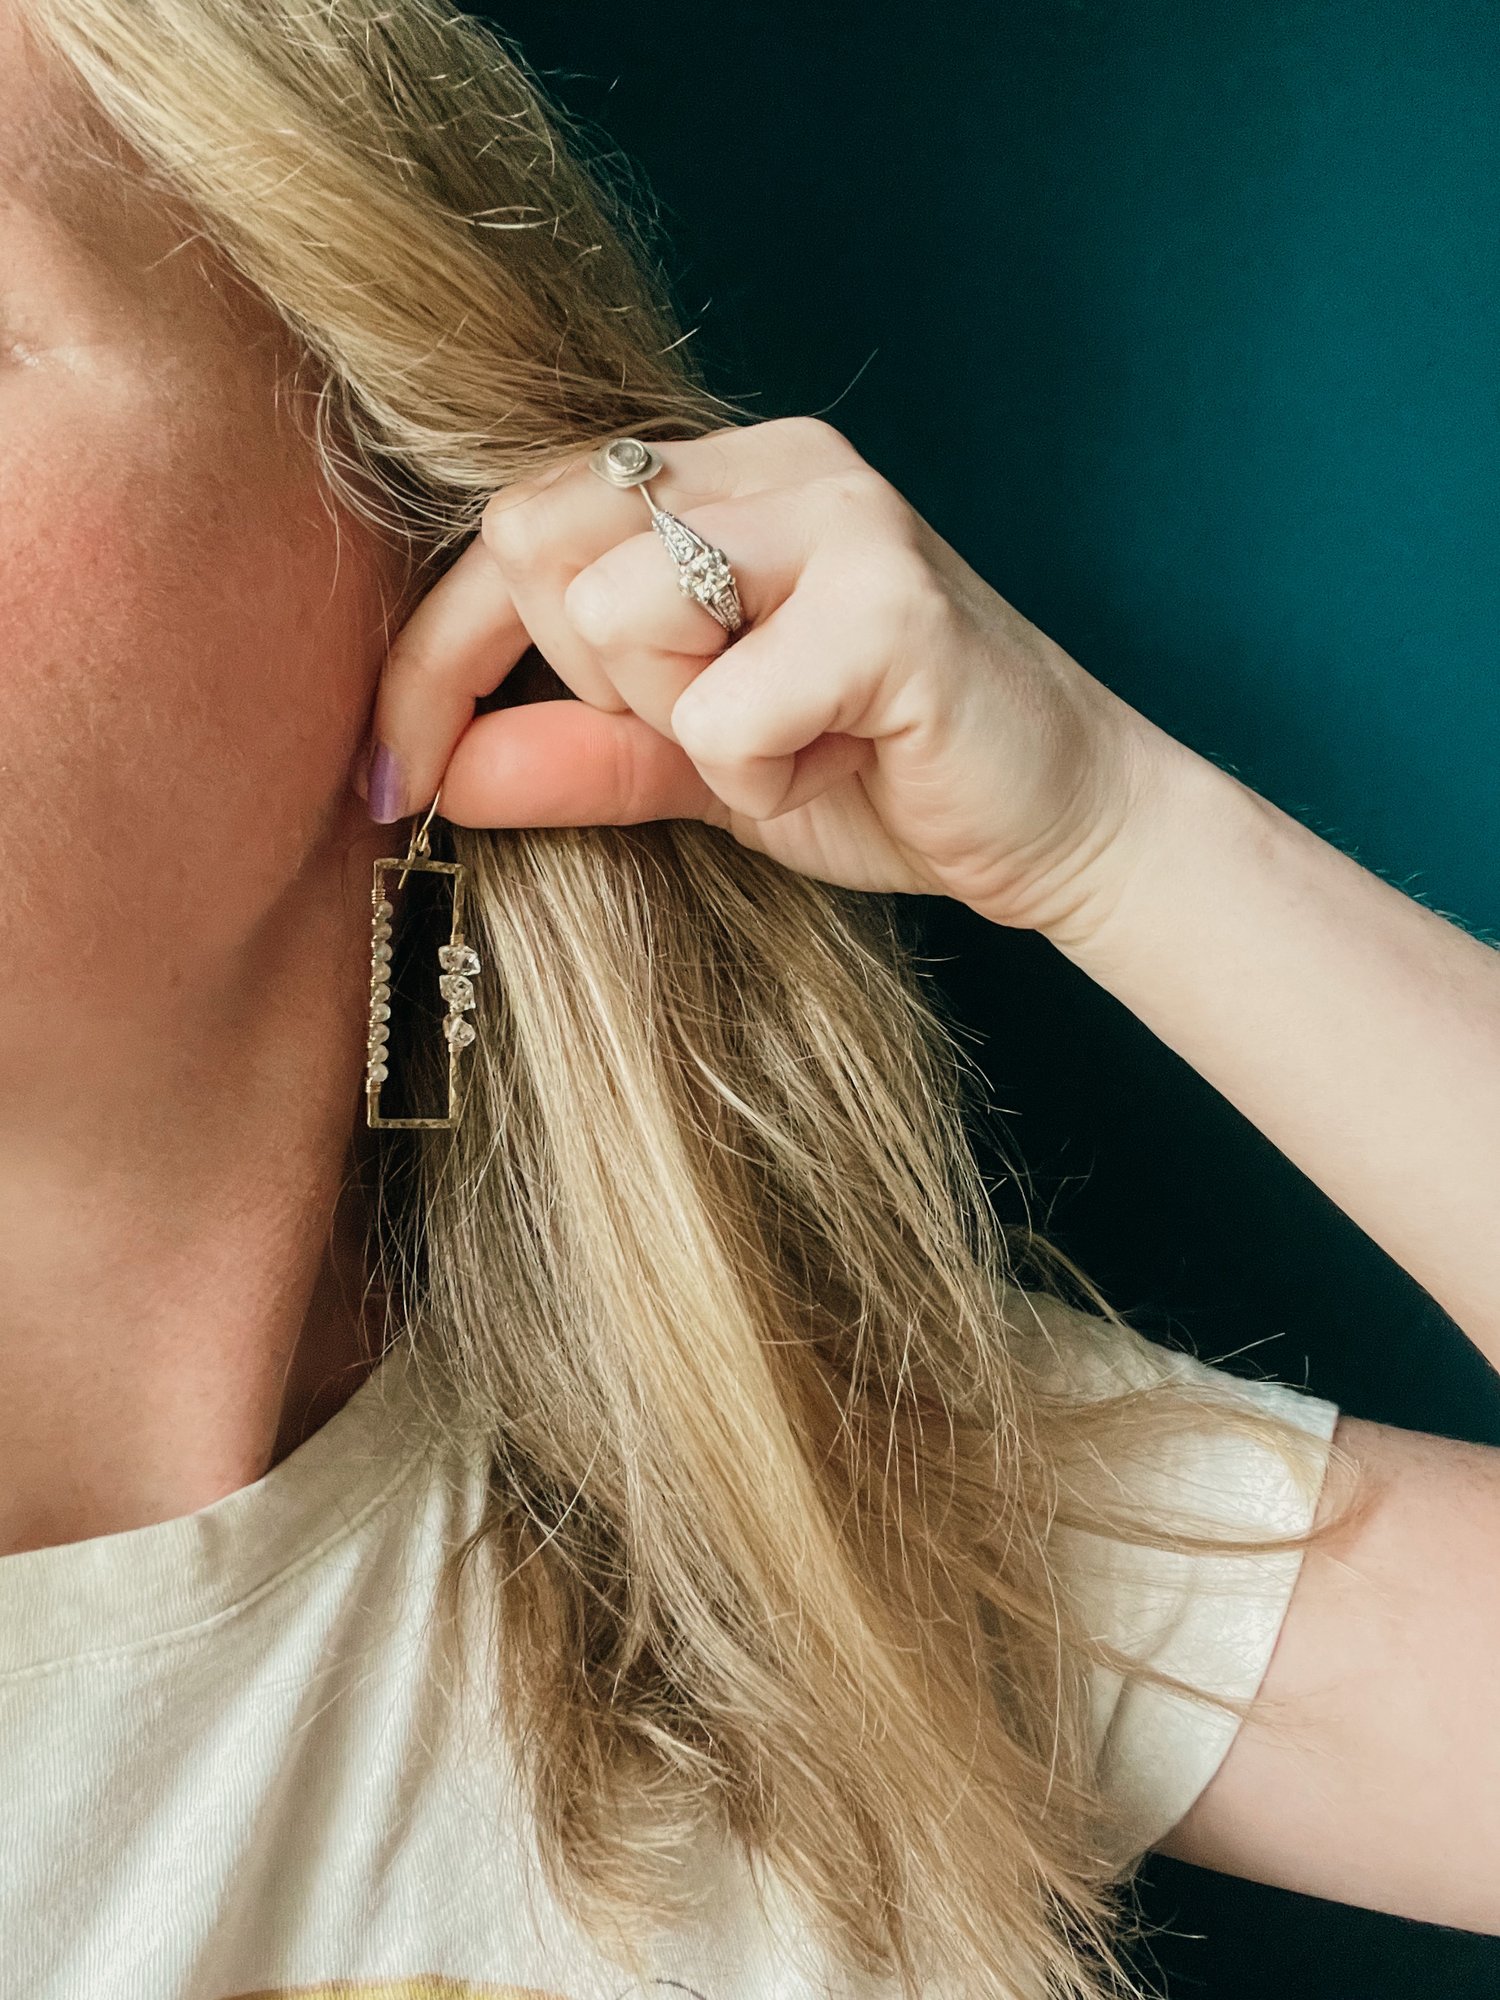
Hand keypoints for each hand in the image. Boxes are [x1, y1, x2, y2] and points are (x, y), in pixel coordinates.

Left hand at [358, 416, 1170, 936]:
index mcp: (717, 476)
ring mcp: (839, 511)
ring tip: (790, 745)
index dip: (433, 657)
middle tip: (709, 737)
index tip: (391, 780)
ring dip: (685, 731)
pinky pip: (724, 708)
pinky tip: (842, 765)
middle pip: (541, 546)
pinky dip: (762, 777)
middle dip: (595, 685)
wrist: (1057, 826)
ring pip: (619, 615)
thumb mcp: (697, 770)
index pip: (511, 523)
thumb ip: (576, 752)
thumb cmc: (880, 778)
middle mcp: (773, 459)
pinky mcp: (892, 596)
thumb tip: (439, 773)